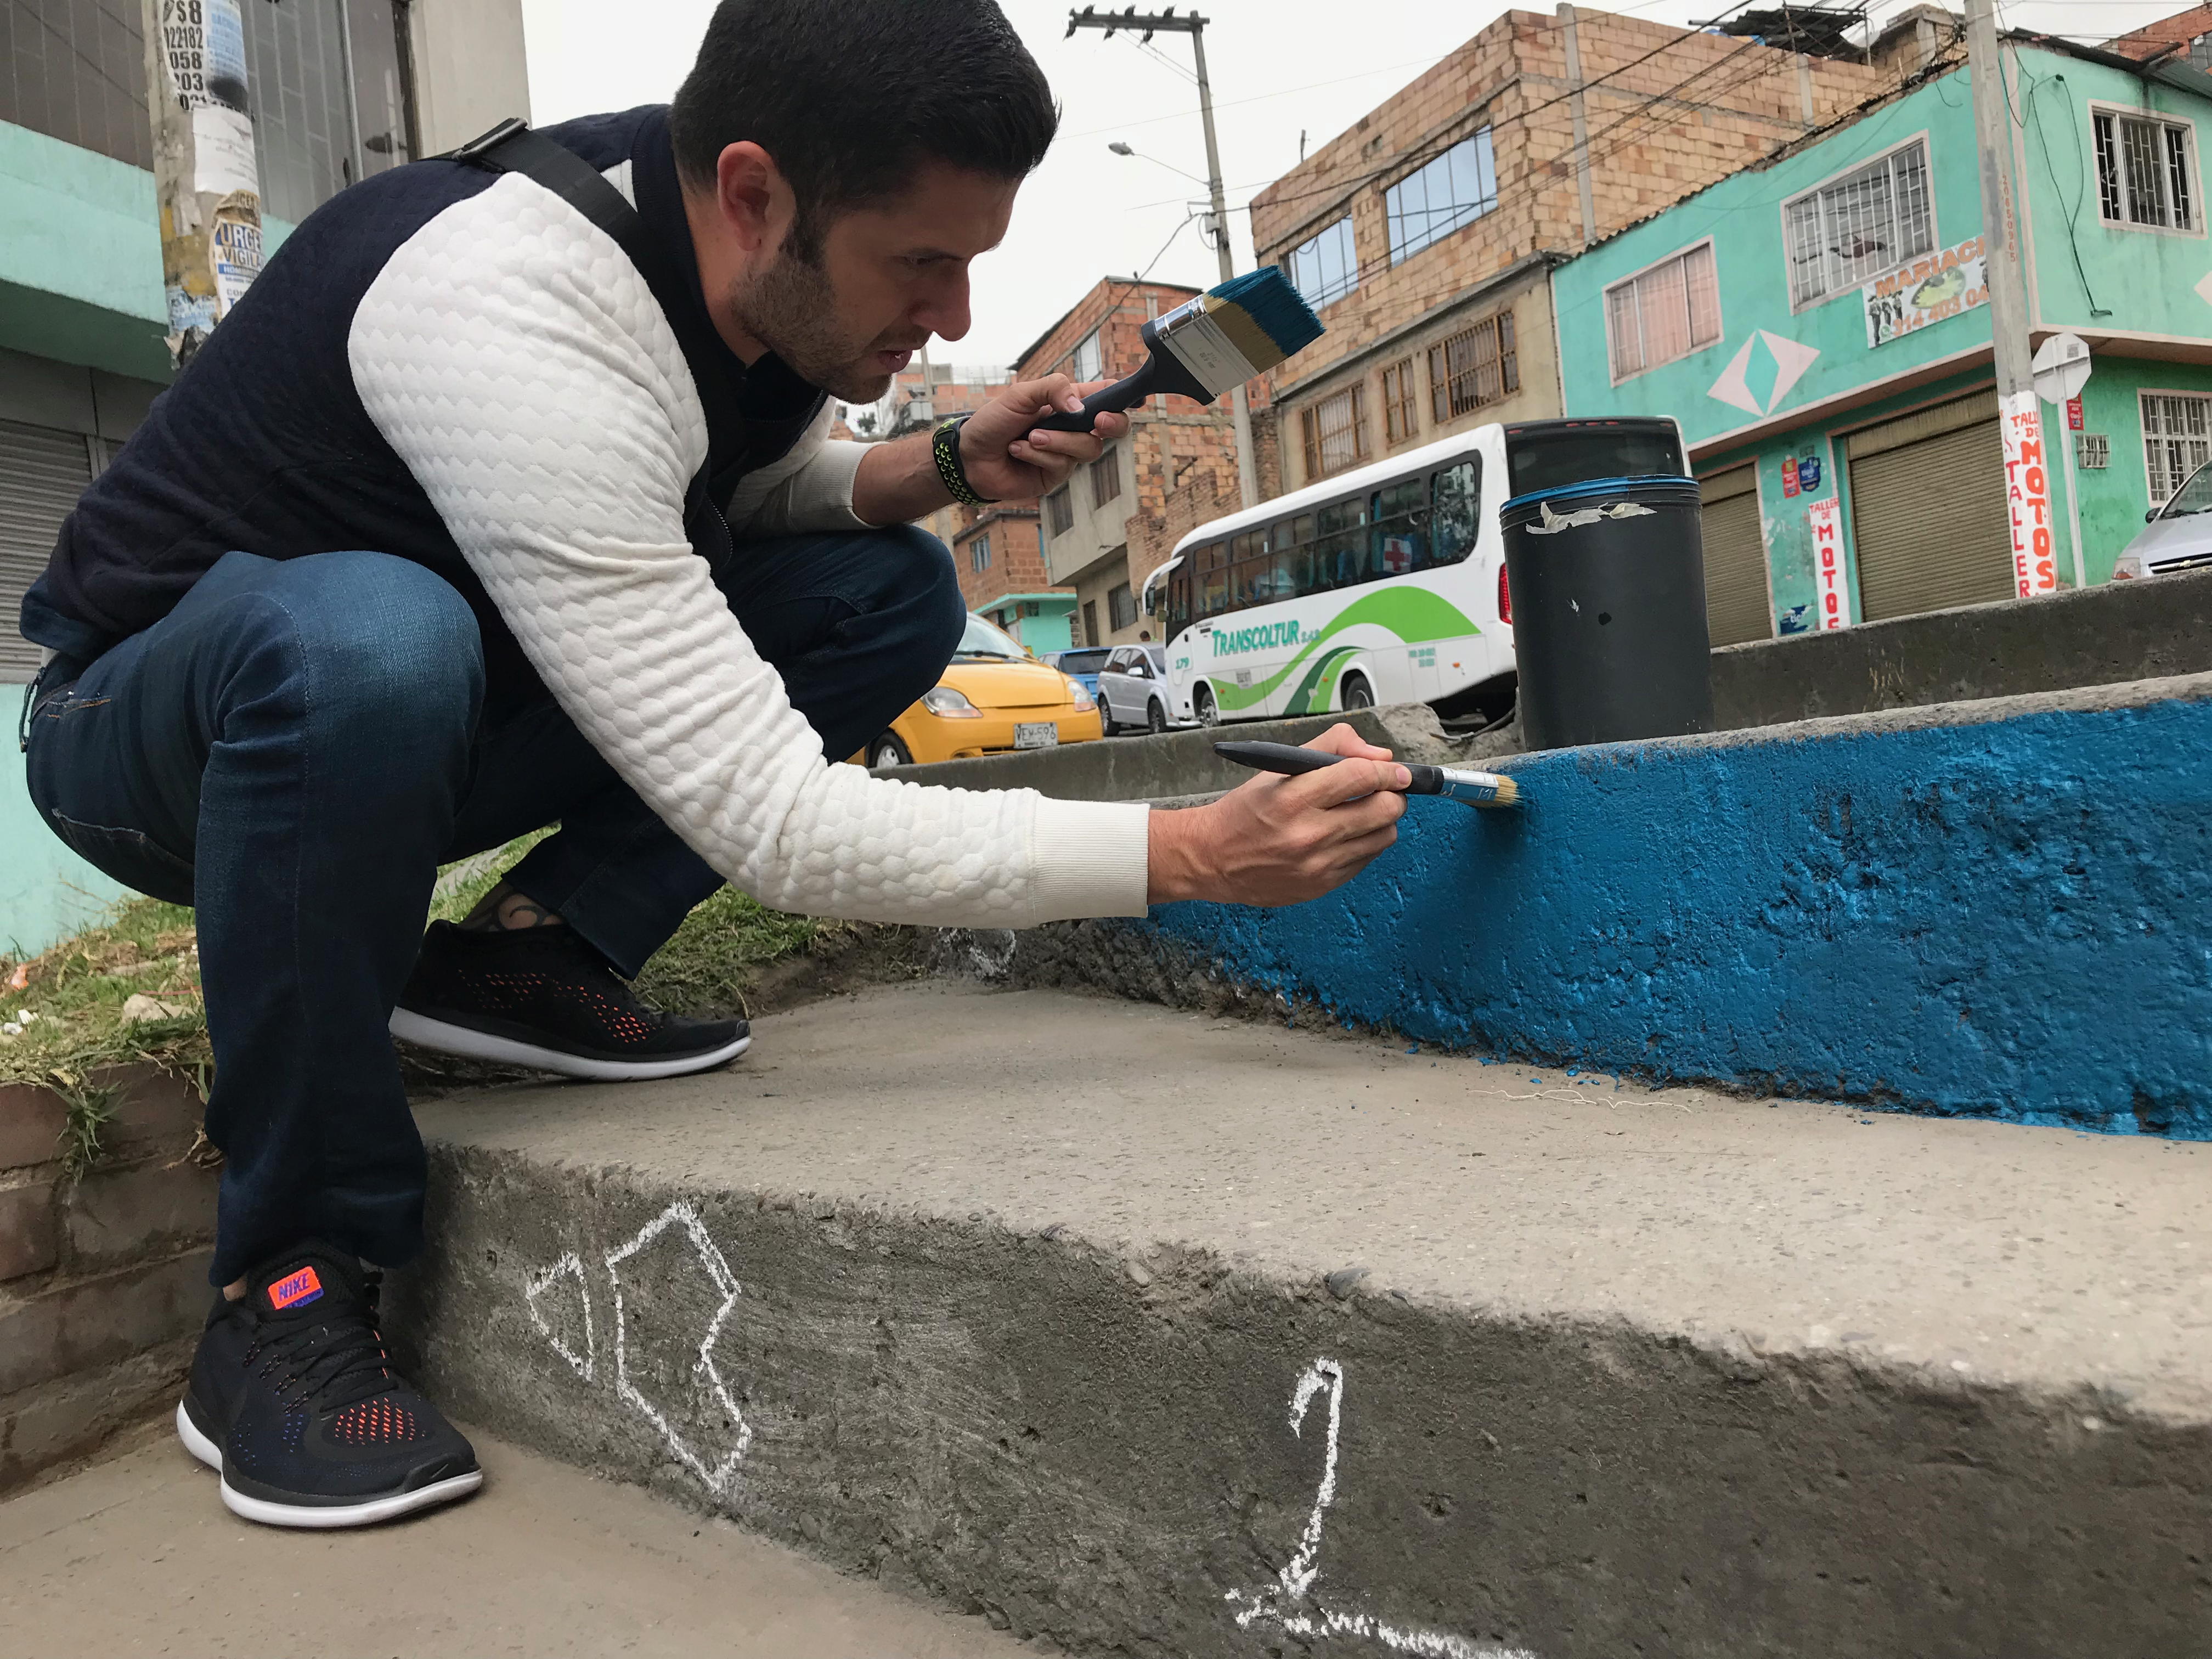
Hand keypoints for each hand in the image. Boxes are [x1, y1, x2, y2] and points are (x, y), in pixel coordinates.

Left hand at [958, 374, 1131, 501]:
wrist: (969, 455)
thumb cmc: (993, 421)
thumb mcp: (1021, 394)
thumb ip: (1053, 389)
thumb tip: (1082, 408)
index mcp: (1069, 402)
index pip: (1106, 396)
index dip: (1126, 396)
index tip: (1136, 397)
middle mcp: (1074, 427)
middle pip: (1114, 428)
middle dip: (1112, 423)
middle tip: (1098, 420)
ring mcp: (1067, 453)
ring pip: (1088, 448)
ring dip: (1058, 441)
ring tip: (1028, 437)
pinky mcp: (1056, 476)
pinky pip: (1062, 465)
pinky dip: (1038, 455)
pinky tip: (1018, 450)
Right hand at [1147, 724, 1407, 906]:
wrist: (1212, 857)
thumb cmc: (1246, 810)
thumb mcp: (1279, 767)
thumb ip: (1332, 748)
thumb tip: (1380, 757)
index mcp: (1294, 797)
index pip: (1362, 776)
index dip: (1387, 770)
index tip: (1395, 770)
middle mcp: (1309, 834)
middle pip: (1385, 809)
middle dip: (1391, 794)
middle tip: (1381, 790)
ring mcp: (1318, 864)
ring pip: (1383, 836)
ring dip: (1381, 820)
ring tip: (1361, 813)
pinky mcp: (1322, 885)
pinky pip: (1366, 860)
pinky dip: (1364, 843)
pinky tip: (1344, 835)